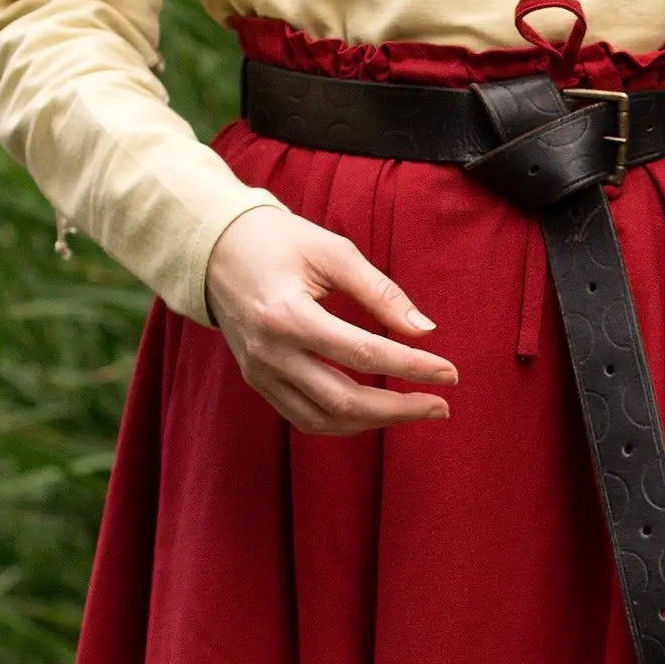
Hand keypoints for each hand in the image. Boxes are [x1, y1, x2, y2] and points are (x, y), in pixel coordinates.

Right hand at [203, 205, 457, 434]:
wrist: (215, 249)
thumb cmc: (279, 241)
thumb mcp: (332, 251)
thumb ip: (380, 292)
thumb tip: (424, 330)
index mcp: (287, 315)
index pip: (362, 353)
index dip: (411, 367)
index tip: (450, 372)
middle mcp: (270, 354)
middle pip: (343, 401)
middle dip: (399, 409)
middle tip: (442, 404)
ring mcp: (259, 374)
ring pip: (323, 420)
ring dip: (374, 422)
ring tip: (415, 409)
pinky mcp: (257, 381)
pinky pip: (304, 417)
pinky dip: (343, 421)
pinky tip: (373, 410)